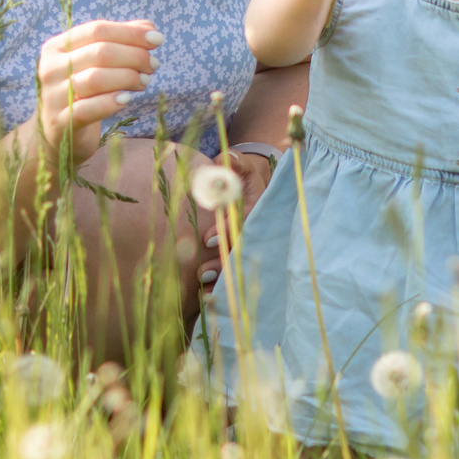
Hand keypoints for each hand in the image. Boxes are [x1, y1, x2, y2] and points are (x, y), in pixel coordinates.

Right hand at [33, 19, 159, 163]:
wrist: (58, 133)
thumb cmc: (83, 91)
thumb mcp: (96, 63)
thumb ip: (120, 41)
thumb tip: (149, 26)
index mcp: (57, 46)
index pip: (97, 30)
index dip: (130, 33)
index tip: (158, 39)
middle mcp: (50, 68)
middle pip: (100, 52)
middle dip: (134, 56)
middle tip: (153, 65)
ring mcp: (53, 96)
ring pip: (96, 78)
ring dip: (128, 77)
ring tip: (145, 81)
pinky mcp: (60, 122)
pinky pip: (88, 109)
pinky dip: (111, 102)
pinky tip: (127, 98)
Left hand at [196, 146, 276, 289]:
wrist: (250, 187)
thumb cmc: (242, 176)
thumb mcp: (241, 166)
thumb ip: (234, 163)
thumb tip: (222, 161)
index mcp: (257, 210)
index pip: (244, 223)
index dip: (227, 232)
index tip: (207, 239)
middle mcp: (256, 232)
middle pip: (241, 252)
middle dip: (222, 263)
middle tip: (201, 272)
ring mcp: (250, 247)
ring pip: (238, 266)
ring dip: (220, 278)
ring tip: (200, 285)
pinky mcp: (240, 258)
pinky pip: (233, 276)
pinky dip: (219, 288)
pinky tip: (204, 297)